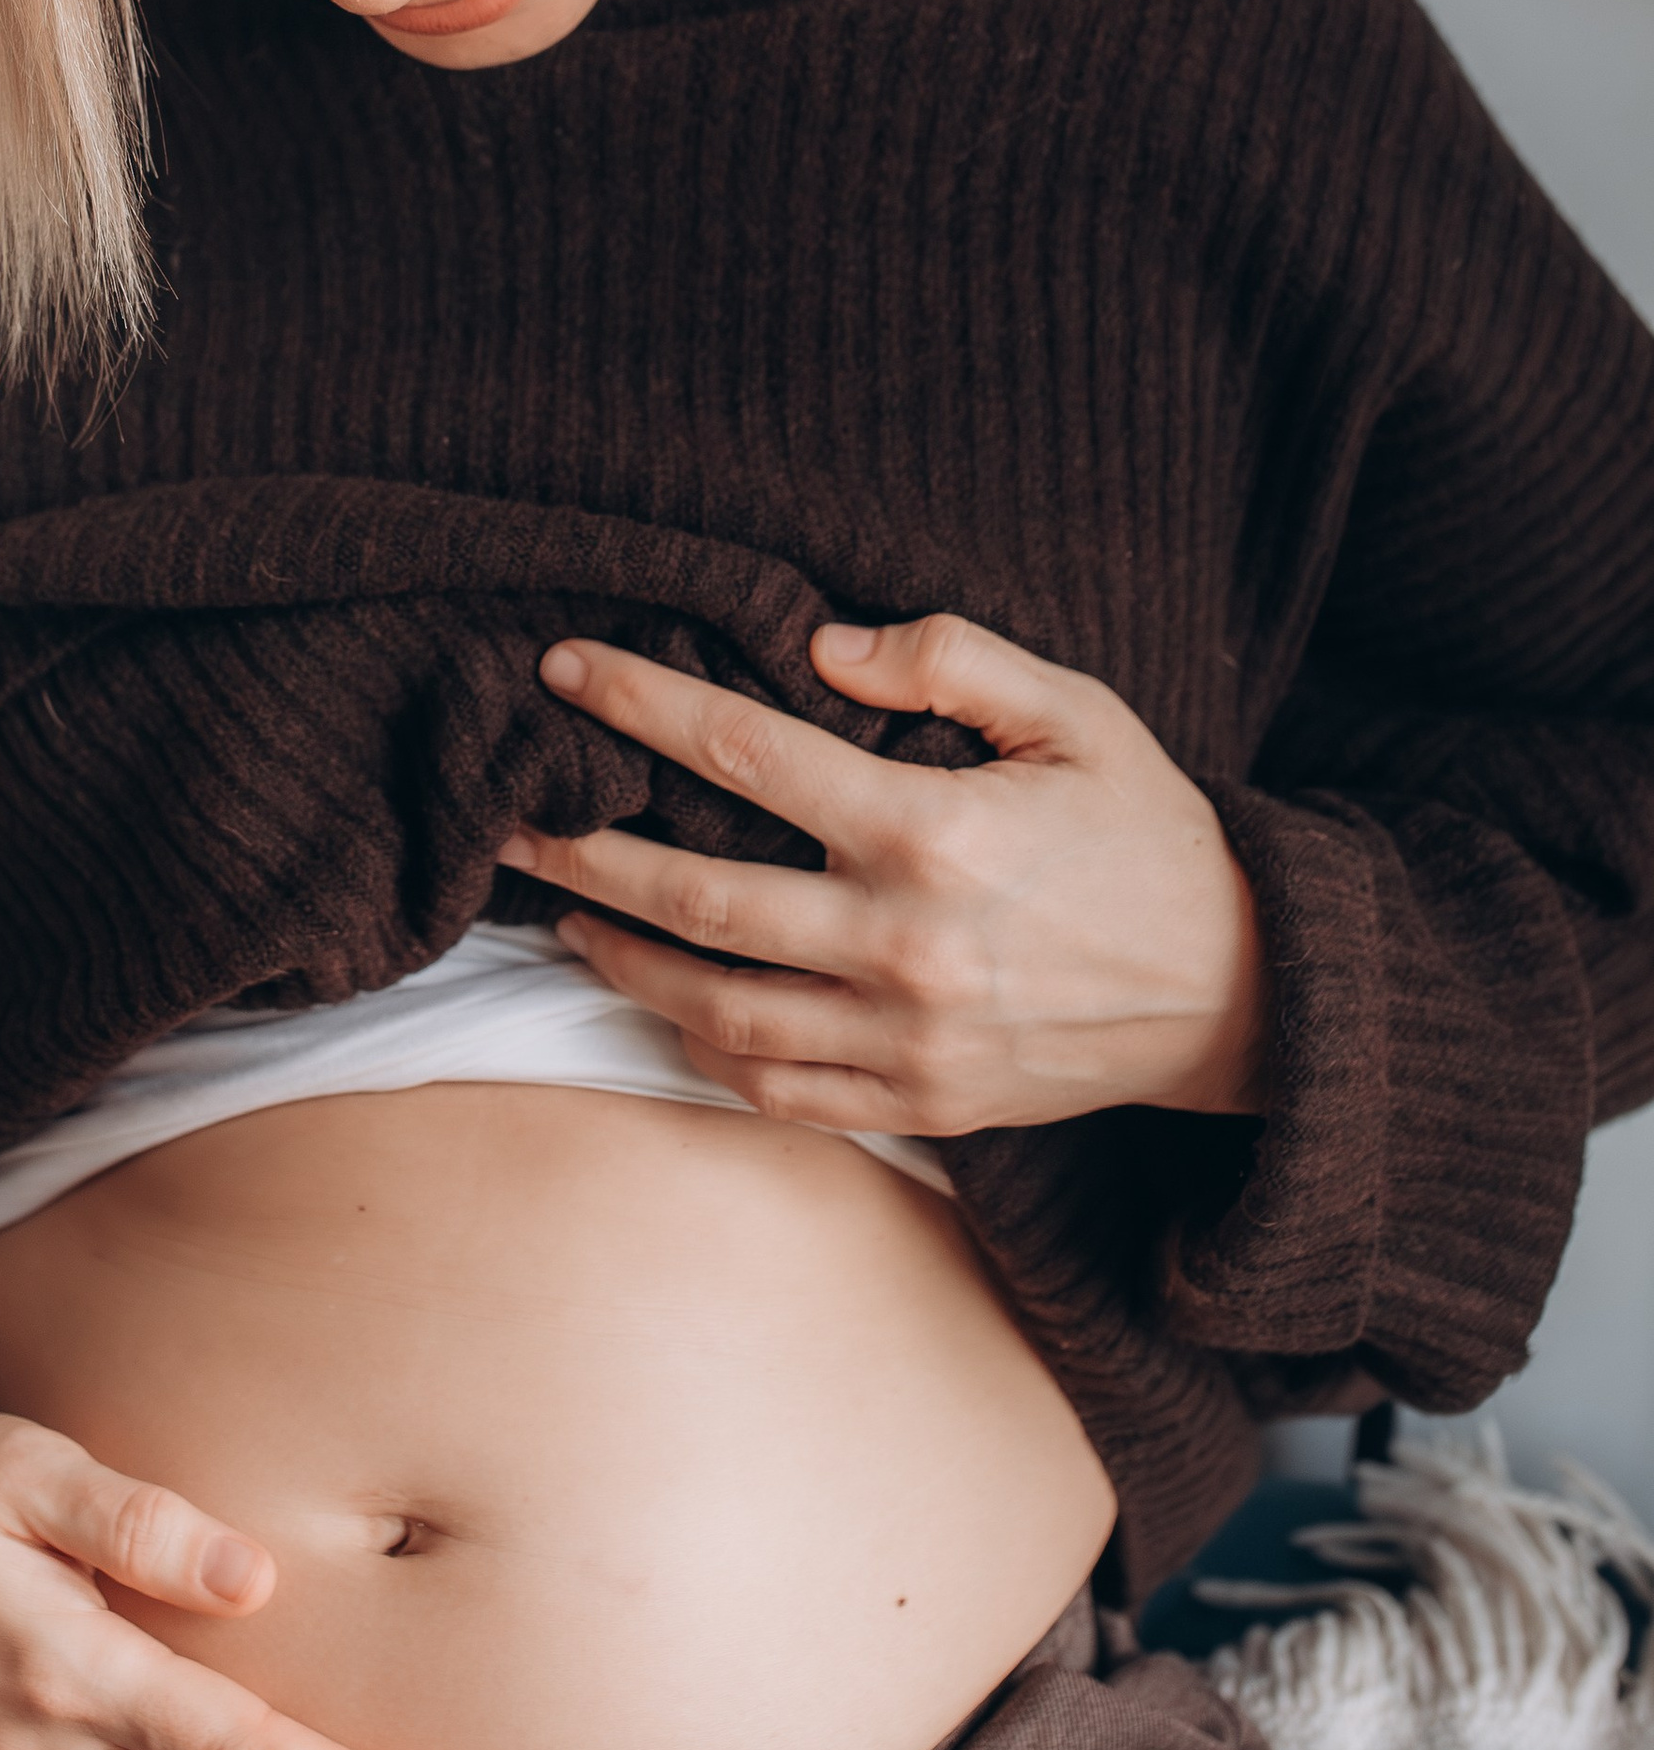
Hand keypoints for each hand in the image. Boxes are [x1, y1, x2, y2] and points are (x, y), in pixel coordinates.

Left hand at [517, 613, 1267, 1133]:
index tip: (563, 668)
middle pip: (695, 897)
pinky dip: (701, 1047)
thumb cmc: (1148, 835)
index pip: (747, 756)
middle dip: (583, 854)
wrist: (1243, 996)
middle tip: (505, 822)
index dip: (642, 704)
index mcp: (937, 832)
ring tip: (561, 916)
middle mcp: (906, 944)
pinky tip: (661, 1002)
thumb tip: (820, 646)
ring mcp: (906, 1040)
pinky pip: (774, 1088)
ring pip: (715, 1006)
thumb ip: (951, 661)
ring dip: (621, 959)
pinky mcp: (918, 1103)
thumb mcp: (1077, 714)